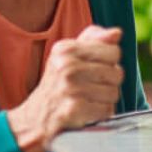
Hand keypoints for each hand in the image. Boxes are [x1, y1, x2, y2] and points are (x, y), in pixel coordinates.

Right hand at [7, 25, 123, 151]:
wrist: (34, 119)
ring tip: (87, 100)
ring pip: (114, 92)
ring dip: (105, 100)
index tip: (93, 69)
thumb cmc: (57, 84)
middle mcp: (67, 66)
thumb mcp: (68, 55)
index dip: (109, 62)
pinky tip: (86, 112)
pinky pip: (107, 110)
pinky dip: (100, 114)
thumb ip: (93, 40)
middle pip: (117, 73)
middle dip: (109, 83)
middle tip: (90, 88)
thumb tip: (116, 32)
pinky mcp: (73, 109)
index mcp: (67, 49)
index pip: (114, 51)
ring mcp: (70, 88)